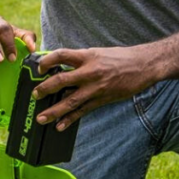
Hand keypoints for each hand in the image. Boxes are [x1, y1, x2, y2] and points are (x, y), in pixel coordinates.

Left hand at [30, 45, 161, 129]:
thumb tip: (59, 67)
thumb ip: (79, 60)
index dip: (47, 61)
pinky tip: (60, 125)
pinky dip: (70, 119)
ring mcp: (96, 88)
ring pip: (70, 101)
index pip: (61, 56)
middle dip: (44, 89)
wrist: (144, 65)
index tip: (39, 68)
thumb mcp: (97, 53)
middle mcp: (90, 72)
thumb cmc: (120, 58)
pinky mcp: (102, 99)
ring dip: (54, 110)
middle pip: (61, 80)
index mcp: (87, 56)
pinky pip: (83, 111)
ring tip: (41, 118)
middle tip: (34, 95)